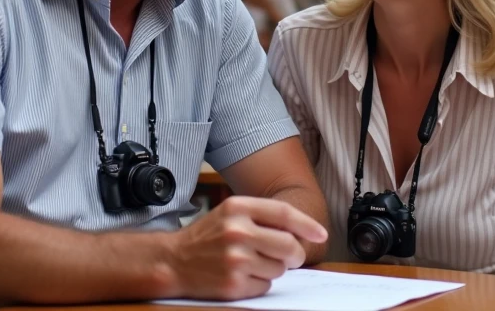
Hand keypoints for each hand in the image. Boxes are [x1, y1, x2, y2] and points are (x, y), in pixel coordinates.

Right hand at [167, 196, 328, 300]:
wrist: (173, 261)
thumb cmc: (206, 237)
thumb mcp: (230, 214)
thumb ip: (261, 217)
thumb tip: (301, 232)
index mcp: (237, 208)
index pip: (284, 213)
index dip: (307, 224)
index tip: (322, 233)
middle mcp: (237, 231)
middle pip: (288, 245)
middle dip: (295, 254)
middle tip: (290, 257)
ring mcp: (235, 259)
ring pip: (279, 268)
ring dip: (273, 268)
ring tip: (251, 263)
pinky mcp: (233, 284)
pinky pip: (266, 285)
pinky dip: (260, 283)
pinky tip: (242, 276)